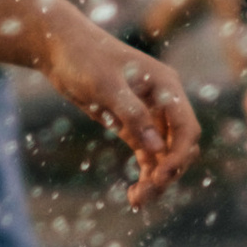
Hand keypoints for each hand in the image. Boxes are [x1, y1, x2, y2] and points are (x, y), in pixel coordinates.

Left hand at [37, 15, 200, 209]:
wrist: (59, 46)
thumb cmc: (84, 58)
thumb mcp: (106, 86)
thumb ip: (132, 115)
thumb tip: (157, 150)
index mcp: (167, 86)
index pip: (186, 128)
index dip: (179, 156)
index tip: (162, 178)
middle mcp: (164, 101)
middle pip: (180, 146)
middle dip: (168, 172)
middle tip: (143, 196)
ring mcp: (149, 114)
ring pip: (164, 155)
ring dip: (157, 178)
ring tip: (137, 201)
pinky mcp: (132, 124)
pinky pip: (148, 154)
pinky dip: (146, 173)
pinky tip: (135, 193)